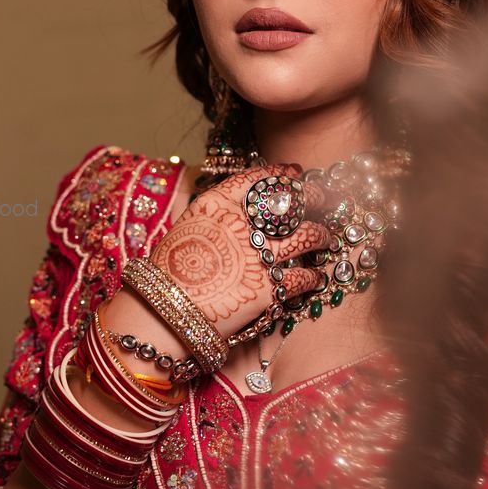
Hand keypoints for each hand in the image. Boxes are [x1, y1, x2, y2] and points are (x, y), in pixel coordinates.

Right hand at [150, 166, 333, 340]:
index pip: (259, 178)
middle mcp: (242, 223)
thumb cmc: (168, 275)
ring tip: (326, 238)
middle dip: (313, 198)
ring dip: (322, 236)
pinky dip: (314, 276)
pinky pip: (305, 276)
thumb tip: (240, 213)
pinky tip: (317, 277)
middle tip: (323, 199)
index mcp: (217, 204)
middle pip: (291, 202)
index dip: (282, 173)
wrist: (161, 315)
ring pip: (308, 235)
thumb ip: (217, 217)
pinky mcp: (271, 288)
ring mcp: (260, 255)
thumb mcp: (187, 229)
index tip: (295, 172)